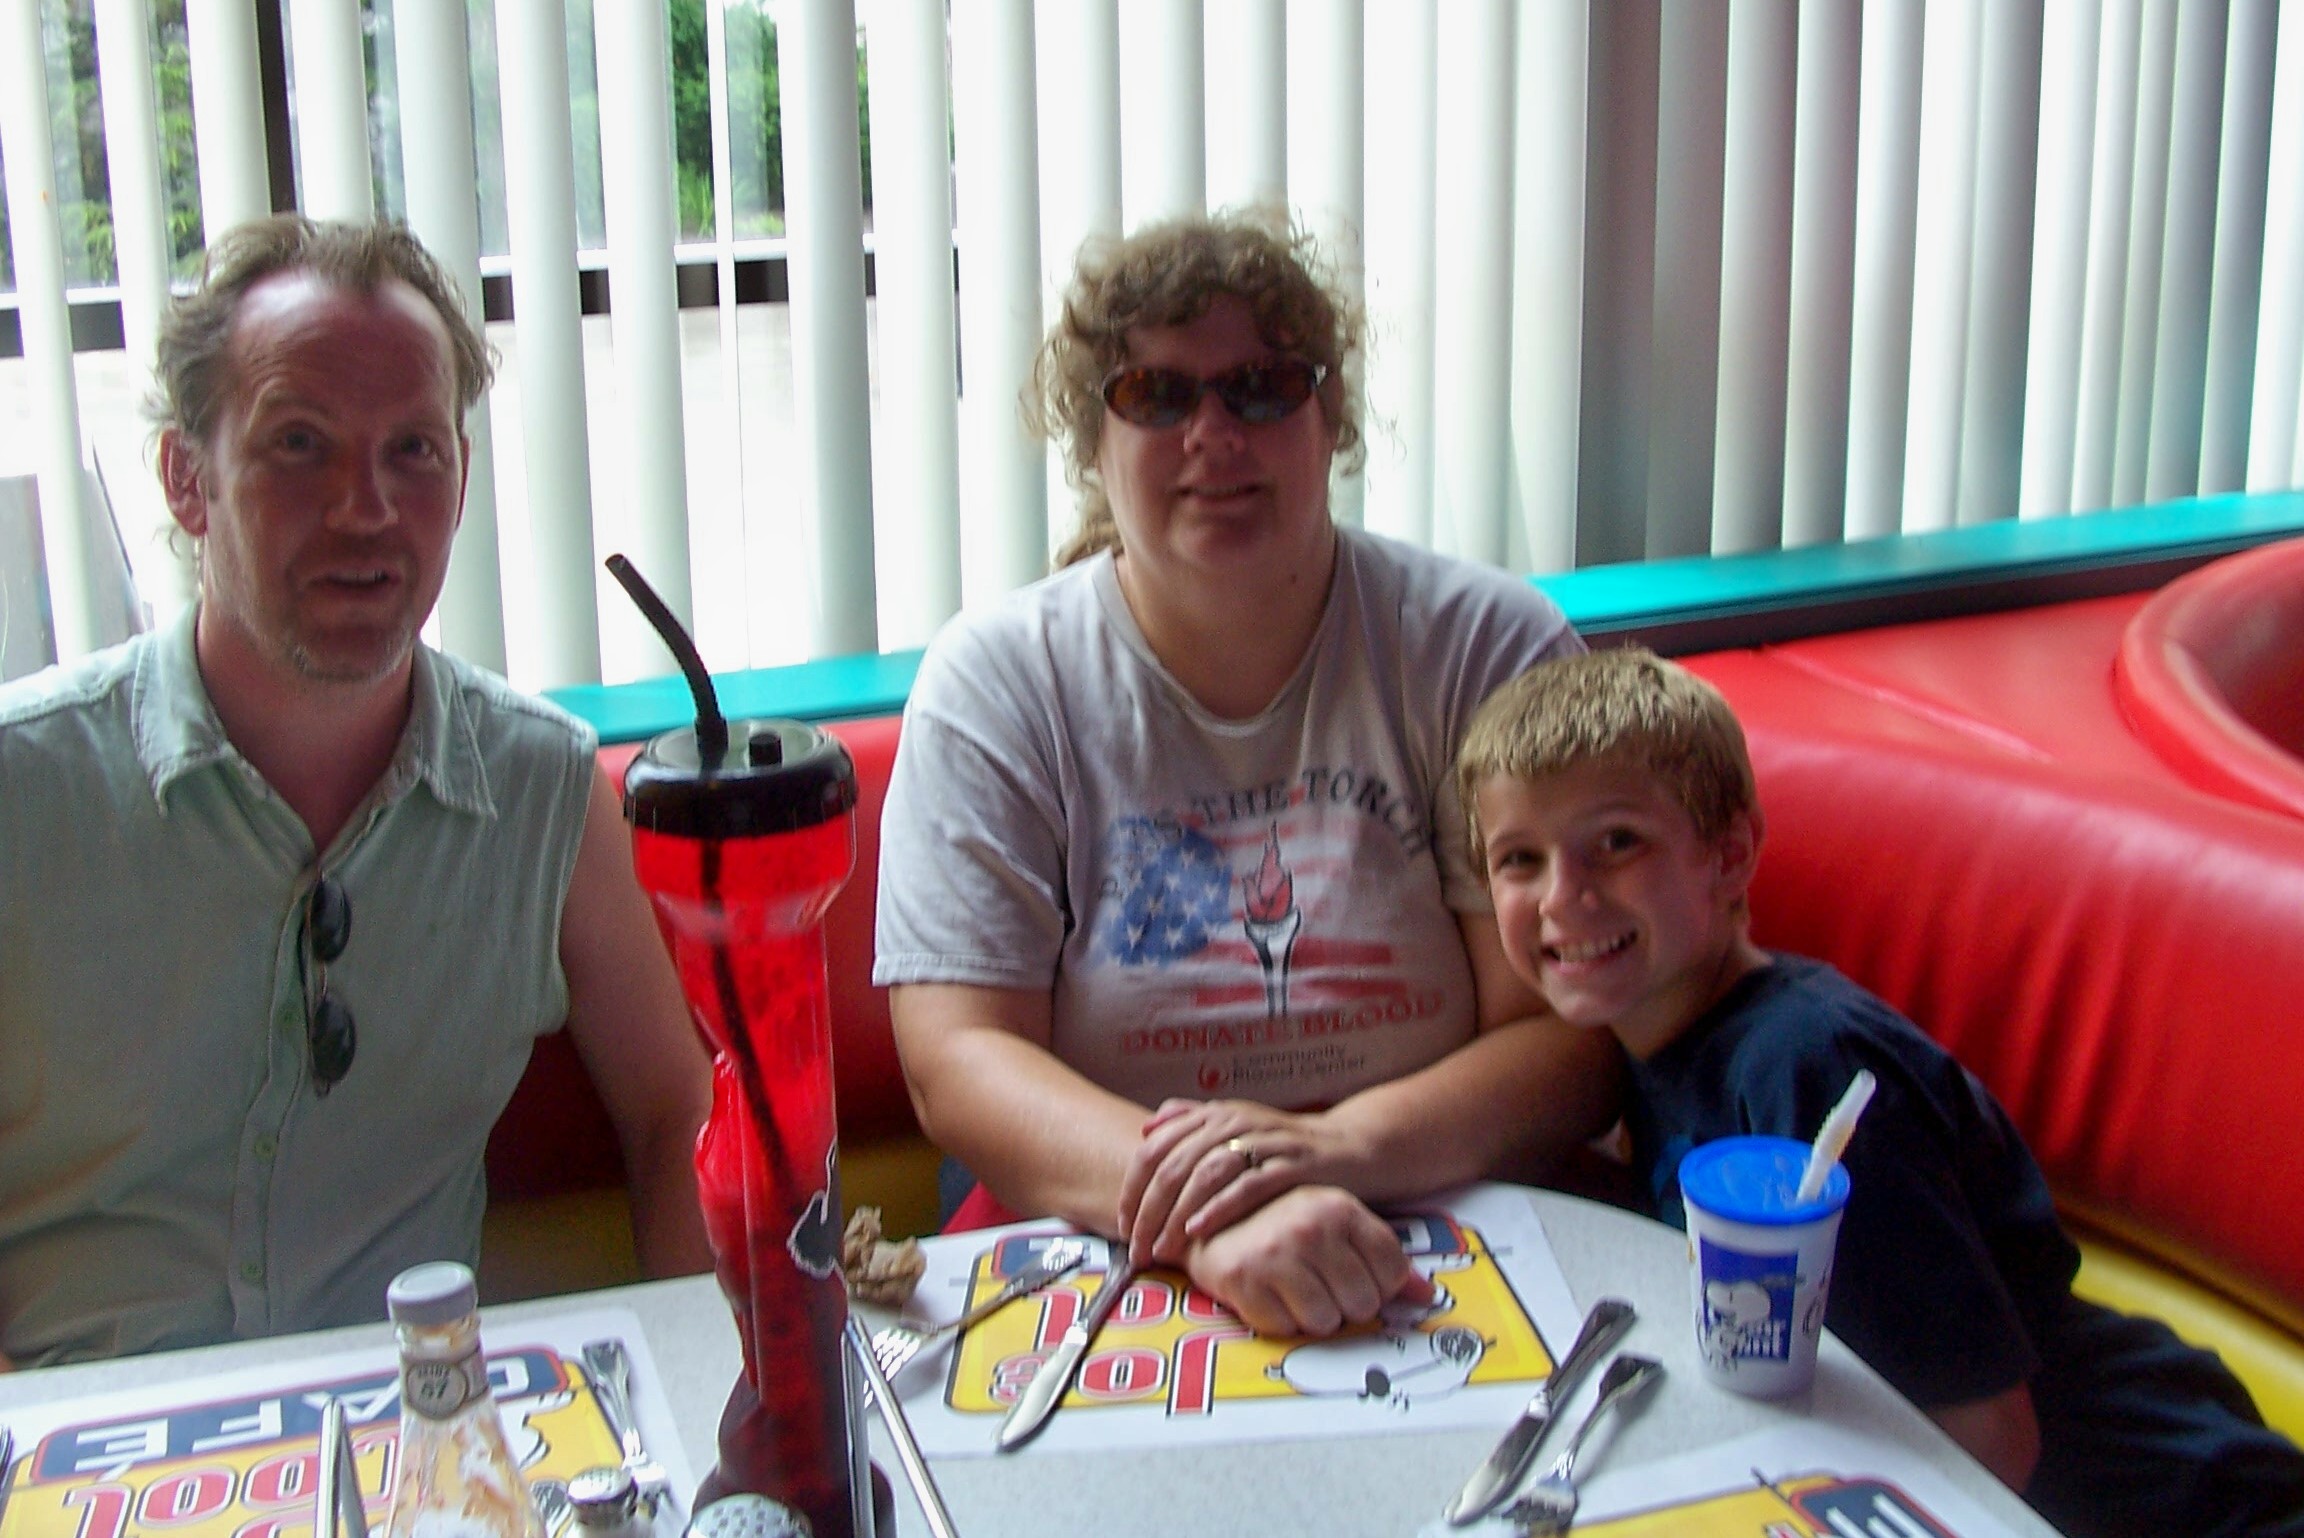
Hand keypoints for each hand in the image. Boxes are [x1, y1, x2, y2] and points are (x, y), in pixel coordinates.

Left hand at [1118, 1098, 1364, 1264]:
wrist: (1347, 1147)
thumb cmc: (1283, 1146)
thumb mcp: (1237, 1126)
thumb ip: (1193, 1121)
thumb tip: (1149, 1128)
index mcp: (1214, 1115)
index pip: (1155, 1148)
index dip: (1131, 1187)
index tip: (1122, 1224)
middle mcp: (1233, 1123)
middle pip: (1173, 1165)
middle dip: (1147, 1211)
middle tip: (1136, 1248)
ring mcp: (1262, 1143)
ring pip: (1203, 1176)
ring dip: (1176, 1216)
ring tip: (1161, 1248)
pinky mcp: (1289, 1166)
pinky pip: (1245, 1187)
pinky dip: (1217, 1209)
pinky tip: (1198, 1231)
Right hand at [1182, 1186, 1434, 1337]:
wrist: (1208, 1213)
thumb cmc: (1280, 1219)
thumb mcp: (1336, 1222)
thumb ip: (1383, 1257)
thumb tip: (1426, 1297)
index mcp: (1341, 1208)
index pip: (1392, 1273)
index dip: (1378, 1285)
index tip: (1357, 1277)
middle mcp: (1311, 1229)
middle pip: (1363, 1303)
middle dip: (1345, 1303)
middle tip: (1320, 1284)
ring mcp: (1276, 1255)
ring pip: (1326, 1321)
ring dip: (1312, 1315)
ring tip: (1294, 1288)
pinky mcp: (1244, 1281)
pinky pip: (1285, 1328)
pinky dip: (1280, 1319)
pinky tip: (1270, 1293)